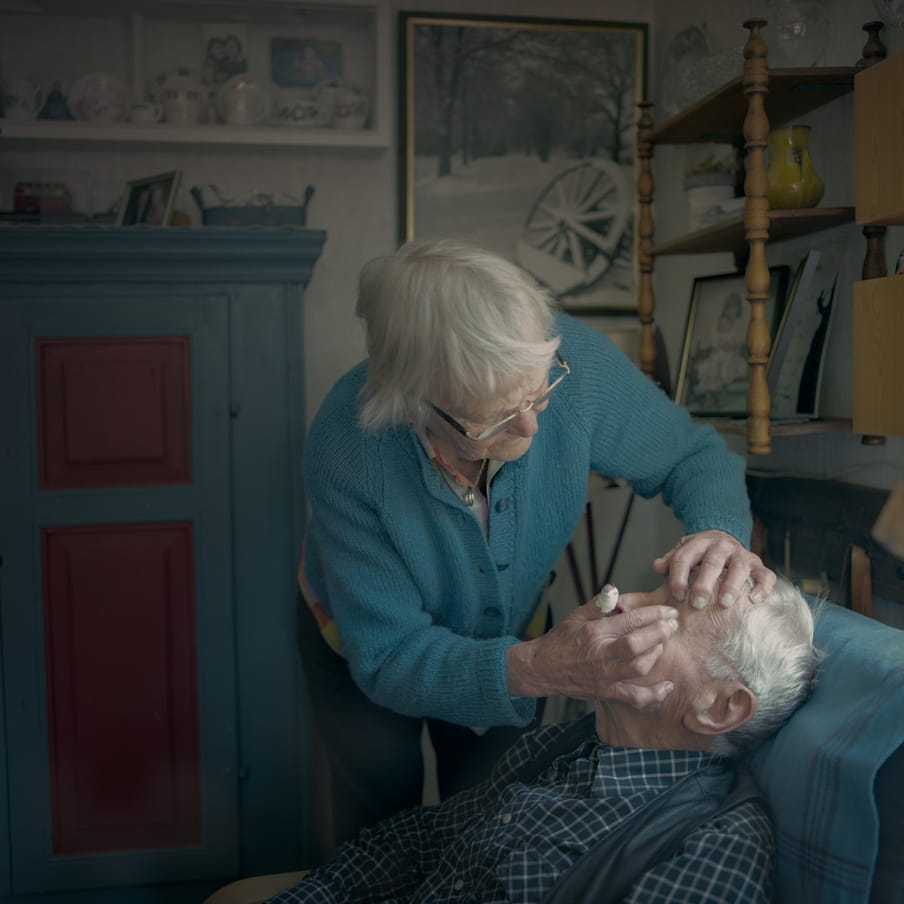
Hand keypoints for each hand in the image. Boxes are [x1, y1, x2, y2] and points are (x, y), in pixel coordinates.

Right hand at [506, 590, 678, 708]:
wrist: (541, 669)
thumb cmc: (560, 640)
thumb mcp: (575, 616)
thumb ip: (598, 604)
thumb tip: (614, 589)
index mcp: (594, 633)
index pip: (629, 621)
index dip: (653, 614)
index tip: (668, 611)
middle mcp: (600, 655)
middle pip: (638, 645)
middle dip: (660, 633)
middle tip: (673, 624)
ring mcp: (604, 676)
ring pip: (639, 668)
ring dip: (656, 655)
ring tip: (662, 643)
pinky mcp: (607, 693)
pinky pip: (634, 698)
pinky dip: (654, 695)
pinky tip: (667, 687)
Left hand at [652, 529, 774, 608]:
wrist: (724, 540)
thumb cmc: (700, 554)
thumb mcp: (683, 553)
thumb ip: (670, 561)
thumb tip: (656, 566)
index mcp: (699, 542)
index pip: (685, 557)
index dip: (678, 577)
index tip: (676, 595)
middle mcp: (721, 546)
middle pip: (712, 563)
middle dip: (704, 584)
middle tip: (697, 603)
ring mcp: (741, 555)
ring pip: (739, 568)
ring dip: (732, 586)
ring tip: (724, 603)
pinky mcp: (758, 565)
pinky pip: (765, 575)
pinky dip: (762, 587)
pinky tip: (754, 600)